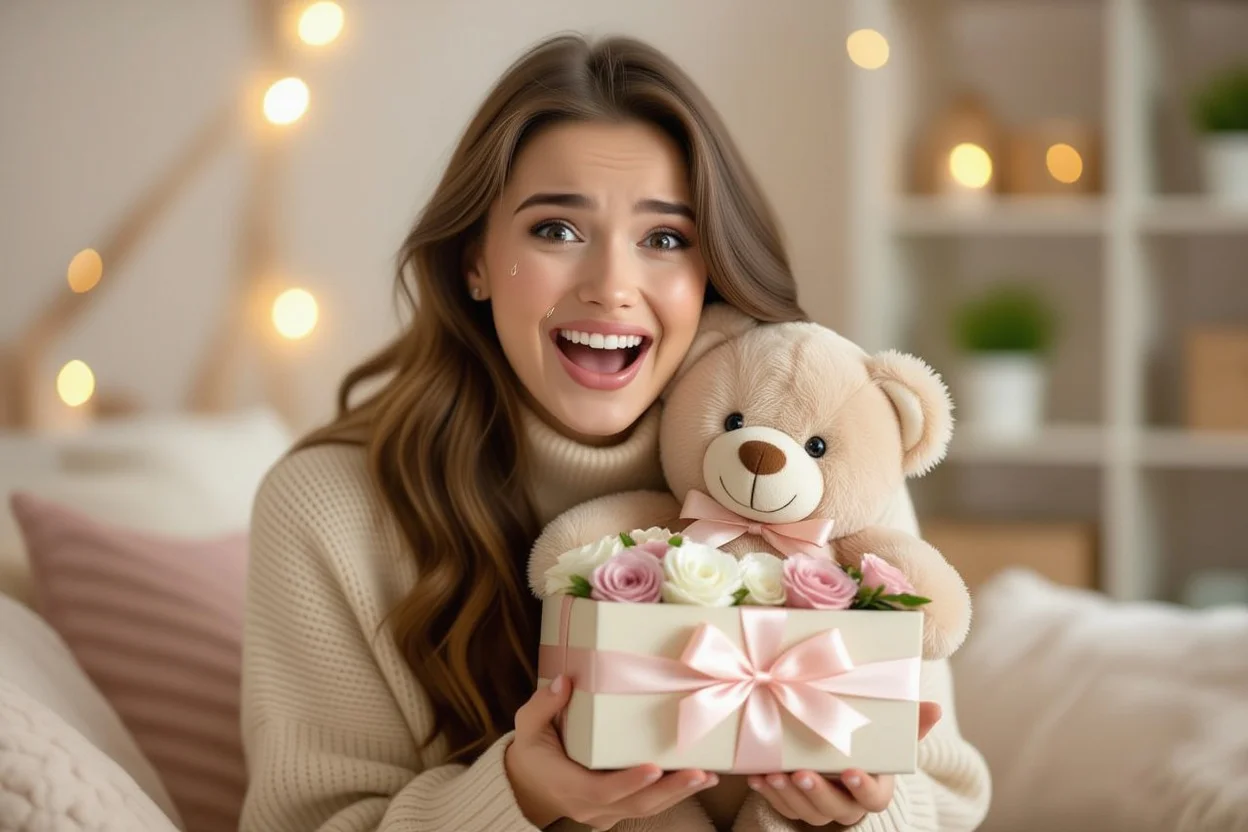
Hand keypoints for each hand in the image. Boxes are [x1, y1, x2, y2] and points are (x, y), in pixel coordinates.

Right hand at [505, 674, 719, 828]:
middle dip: (671, 791)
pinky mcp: (615, 811)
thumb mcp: (527, 727)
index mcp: (567, 785)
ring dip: (678, 793)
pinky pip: (646, 807)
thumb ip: (543, 706)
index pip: (602, 790)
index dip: (629, 782)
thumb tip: (564, 681)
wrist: (526, 785)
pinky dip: (671, 794)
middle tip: (701, 773)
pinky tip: (696, 779)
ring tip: (709, 775)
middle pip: (635, 805)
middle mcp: (589, 806)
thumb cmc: (530, 751)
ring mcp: (604, 813)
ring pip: (646, 809)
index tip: (654, 767)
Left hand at [745, 701, 941, 826]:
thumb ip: (910, 722)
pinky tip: (756, 776)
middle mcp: (848, 803)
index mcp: (874, 787)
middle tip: (801, 773)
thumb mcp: (886, 729)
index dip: (863, 787)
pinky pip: (781, 805)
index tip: (850, 771)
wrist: (839, 748)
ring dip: (788, 794)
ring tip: (773, 773)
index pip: (874, 798)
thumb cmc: (866, 738)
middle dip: (816, 792)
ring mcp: (821, 806)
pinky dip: (767, 792)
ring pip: (806, 811)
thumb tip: (935, 707)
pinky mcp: (795, 803)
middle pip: (835, 809)